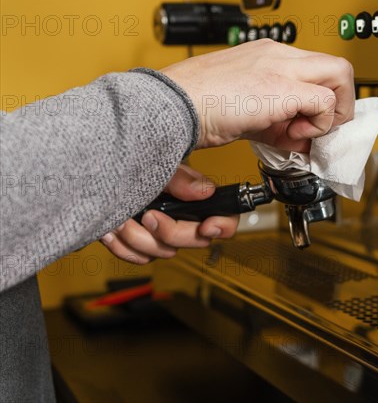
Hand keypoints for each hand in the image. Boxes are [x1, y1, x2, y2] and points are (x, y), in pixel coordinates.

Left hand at [100, 165, 237, 263]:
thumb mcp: (161, 167)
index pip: (226, 219)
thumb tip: (206, 191)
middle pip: (196, 241)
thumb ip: (182, 179)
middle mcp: (185, 219)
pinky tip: (111, 231)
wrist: (105, 176)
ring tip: (120, 220)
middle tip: (149, 215)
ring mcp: (164, 233)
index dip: (222, 226)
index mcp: (197, 201)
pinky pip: (139, 258)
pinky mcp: (142, 243)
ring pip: (164, 253)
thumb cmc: (138, 167)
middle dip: (170, 232)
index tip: (206, 226)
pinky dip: (123, 247)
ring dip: (139, 239)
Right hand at [161, 39, 354, 151]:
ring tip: (306, 132)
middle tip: (318, 128)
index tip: (304, 124)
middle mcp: (278, 54)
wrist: (174, 105)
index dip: (317, 100)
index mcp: (266, 54)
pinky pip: (326, 101)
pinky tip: (292, 136)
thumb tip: (296, 139)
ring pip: (341, 74)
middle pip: (335, 66)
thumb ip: (274, 120)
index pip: (312, 70)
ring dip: (334, 111)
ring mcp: (282, 67)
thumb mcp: (245, 109)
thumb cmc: (198, 106)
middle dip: (338, 102)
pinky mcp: (284, 87)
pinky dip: (319, 125)